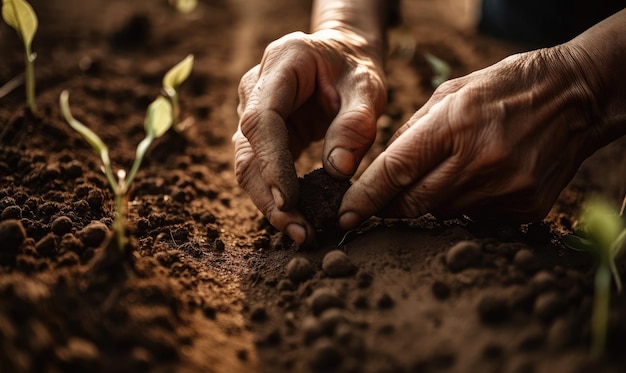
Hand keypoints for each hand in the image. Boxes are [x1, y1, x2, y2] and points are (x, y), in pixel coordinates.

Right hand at [233, 29, 385, 243]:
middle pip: (248, 148)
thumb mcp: (366, 87)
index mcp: (280, 63)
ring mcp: (253, 112)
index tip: (290, 201)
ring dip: (270, 203)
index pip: (263, 119)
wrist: (341, 58)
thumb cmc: (354, 68)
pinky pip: (262, 170)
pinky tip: (299, 220)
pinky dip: (278, 197)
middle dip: (268, 195)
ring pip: (249, 165)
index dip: (272, 163)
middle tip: (299, 232)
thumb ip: (355, 123)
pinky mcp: (262, 135)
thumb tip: (338, 171)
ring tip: (301, 233)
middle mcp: (256, 88)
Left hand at [339, 44, 606, 228]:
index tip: (344, 215)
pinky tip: (479, 179)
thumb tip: (382, 168)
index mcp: (456, 124)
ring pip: (443, 213)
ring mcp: (506, 187)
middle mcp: (481, 160)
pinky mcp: (525, 206)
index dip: (365, 197)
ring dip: (431, 201)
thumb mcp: (451, 92)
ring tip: (448, 172)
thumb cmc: (506, 88)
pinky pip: (476, 217)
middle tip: (379, 202)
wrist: (576, 97)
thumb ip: (413, 131)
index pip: (396, 171)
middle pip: (414, 203)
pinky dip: (465, 203)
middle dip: (390, 206)